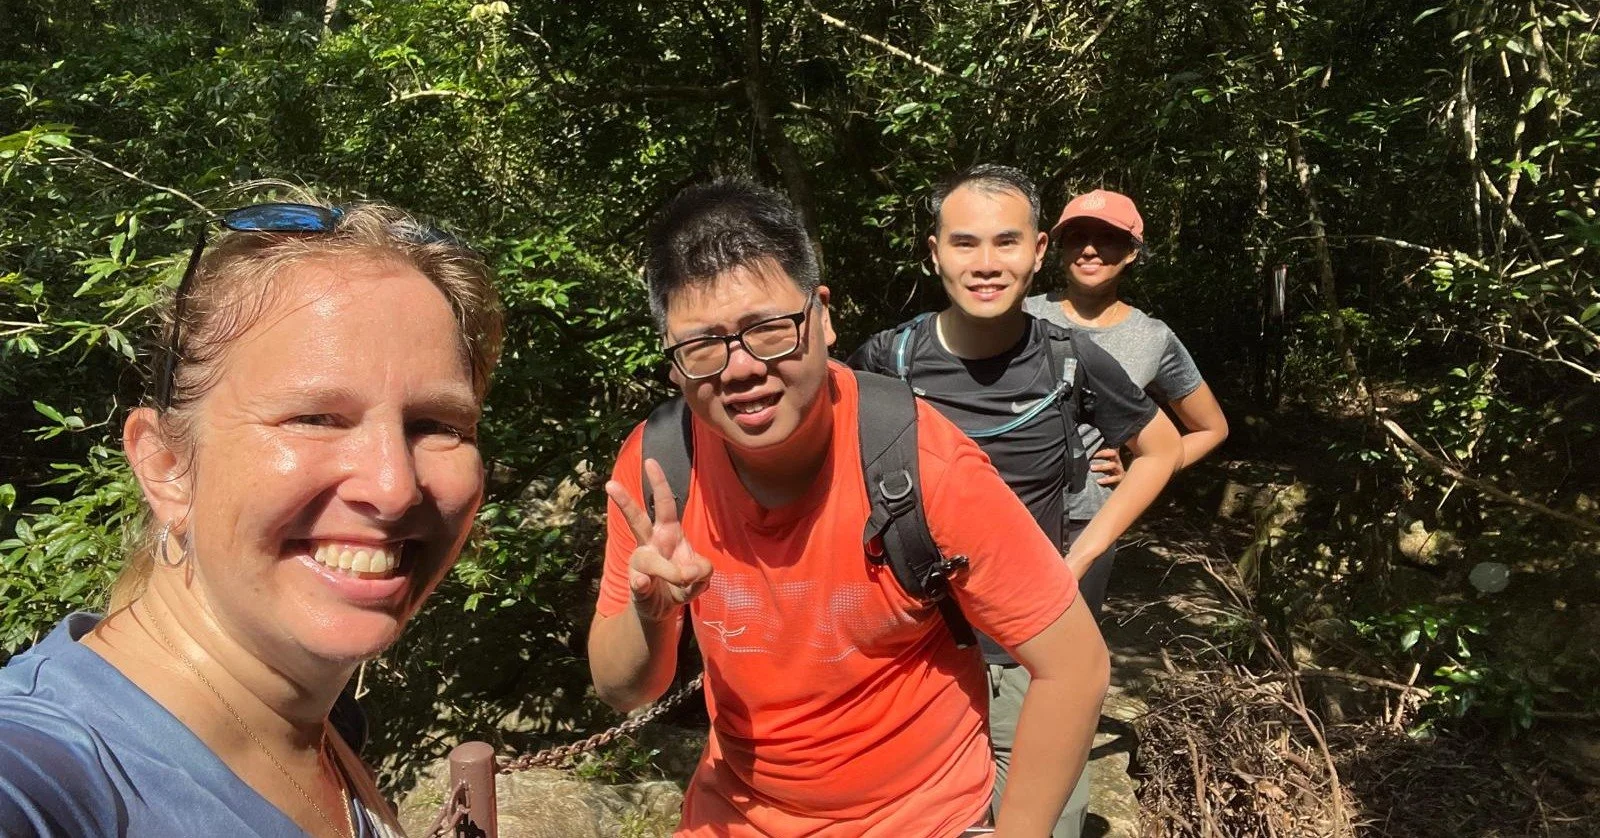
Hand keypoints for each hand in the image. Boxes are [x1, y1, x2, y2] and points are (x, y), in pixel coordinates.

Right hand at [605, 458, 714, 621]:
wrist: (662, 609)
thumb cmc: (683, 583)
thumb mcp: (701, 576)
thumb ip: (702, 570)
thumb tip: (686, 572)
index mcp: (668, 533)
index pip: (664, 504)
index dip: (659, 483)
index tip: (650, 461)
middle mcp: (650, 544)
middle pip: (637, 520)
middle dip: (624, 502)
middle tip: (610, 485)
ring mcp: (640, 565)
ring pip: (645, 558)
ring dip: (660, 568)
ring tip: (678, 578)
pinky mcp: (637, 585)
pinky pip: (641, 584)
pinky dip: (646, 586)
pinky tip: (645, 585)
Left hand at [1089, 447, 1124, 485]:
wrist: (1122, 485)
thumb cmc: (1110, 474)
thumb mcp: (1107, 465)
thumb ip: (1100, 460)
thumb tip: (1087, 455)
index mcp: (1114, 457)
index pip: (1109, 449)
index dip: (1102, 449)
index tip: (1092, 452)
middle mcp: (1118, 462)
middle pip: (1113, 453)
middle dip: (1103, 453)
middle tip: (1092, 457)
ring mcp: (1120, 470)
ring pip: (1113, 465)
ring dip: (1101, 466)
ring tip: (1092, 467)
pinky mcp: (1121, 478)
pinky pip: (1114, 478)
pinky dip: (1106, 480)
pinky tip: (1098, 481)